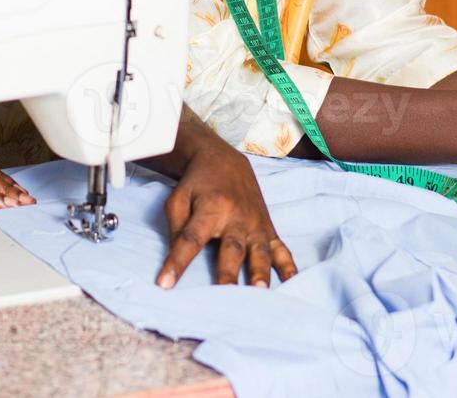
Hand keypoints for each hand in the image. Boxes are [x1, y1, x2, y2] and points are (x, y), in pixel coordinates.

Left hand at [156, 145, 297, 288]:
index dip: (177, 262)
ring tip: (260, 292)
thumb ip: (176, 229)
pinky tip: (292, 282)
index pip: (191, 239)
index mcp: (210, 208)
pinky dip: (288, 265)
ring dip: (261, 272)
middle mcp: (236, 217)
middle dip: (228, 272)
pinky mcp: (268, 228)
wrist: (224, 160)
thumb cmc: (197, 184)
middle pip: (231, 248)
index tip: (164, 283)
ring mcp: (256, 223)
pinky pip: (281, 248)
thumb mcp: (178, 200)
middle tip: (225, 295)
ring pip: (260, 250)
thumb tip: (177, 262)